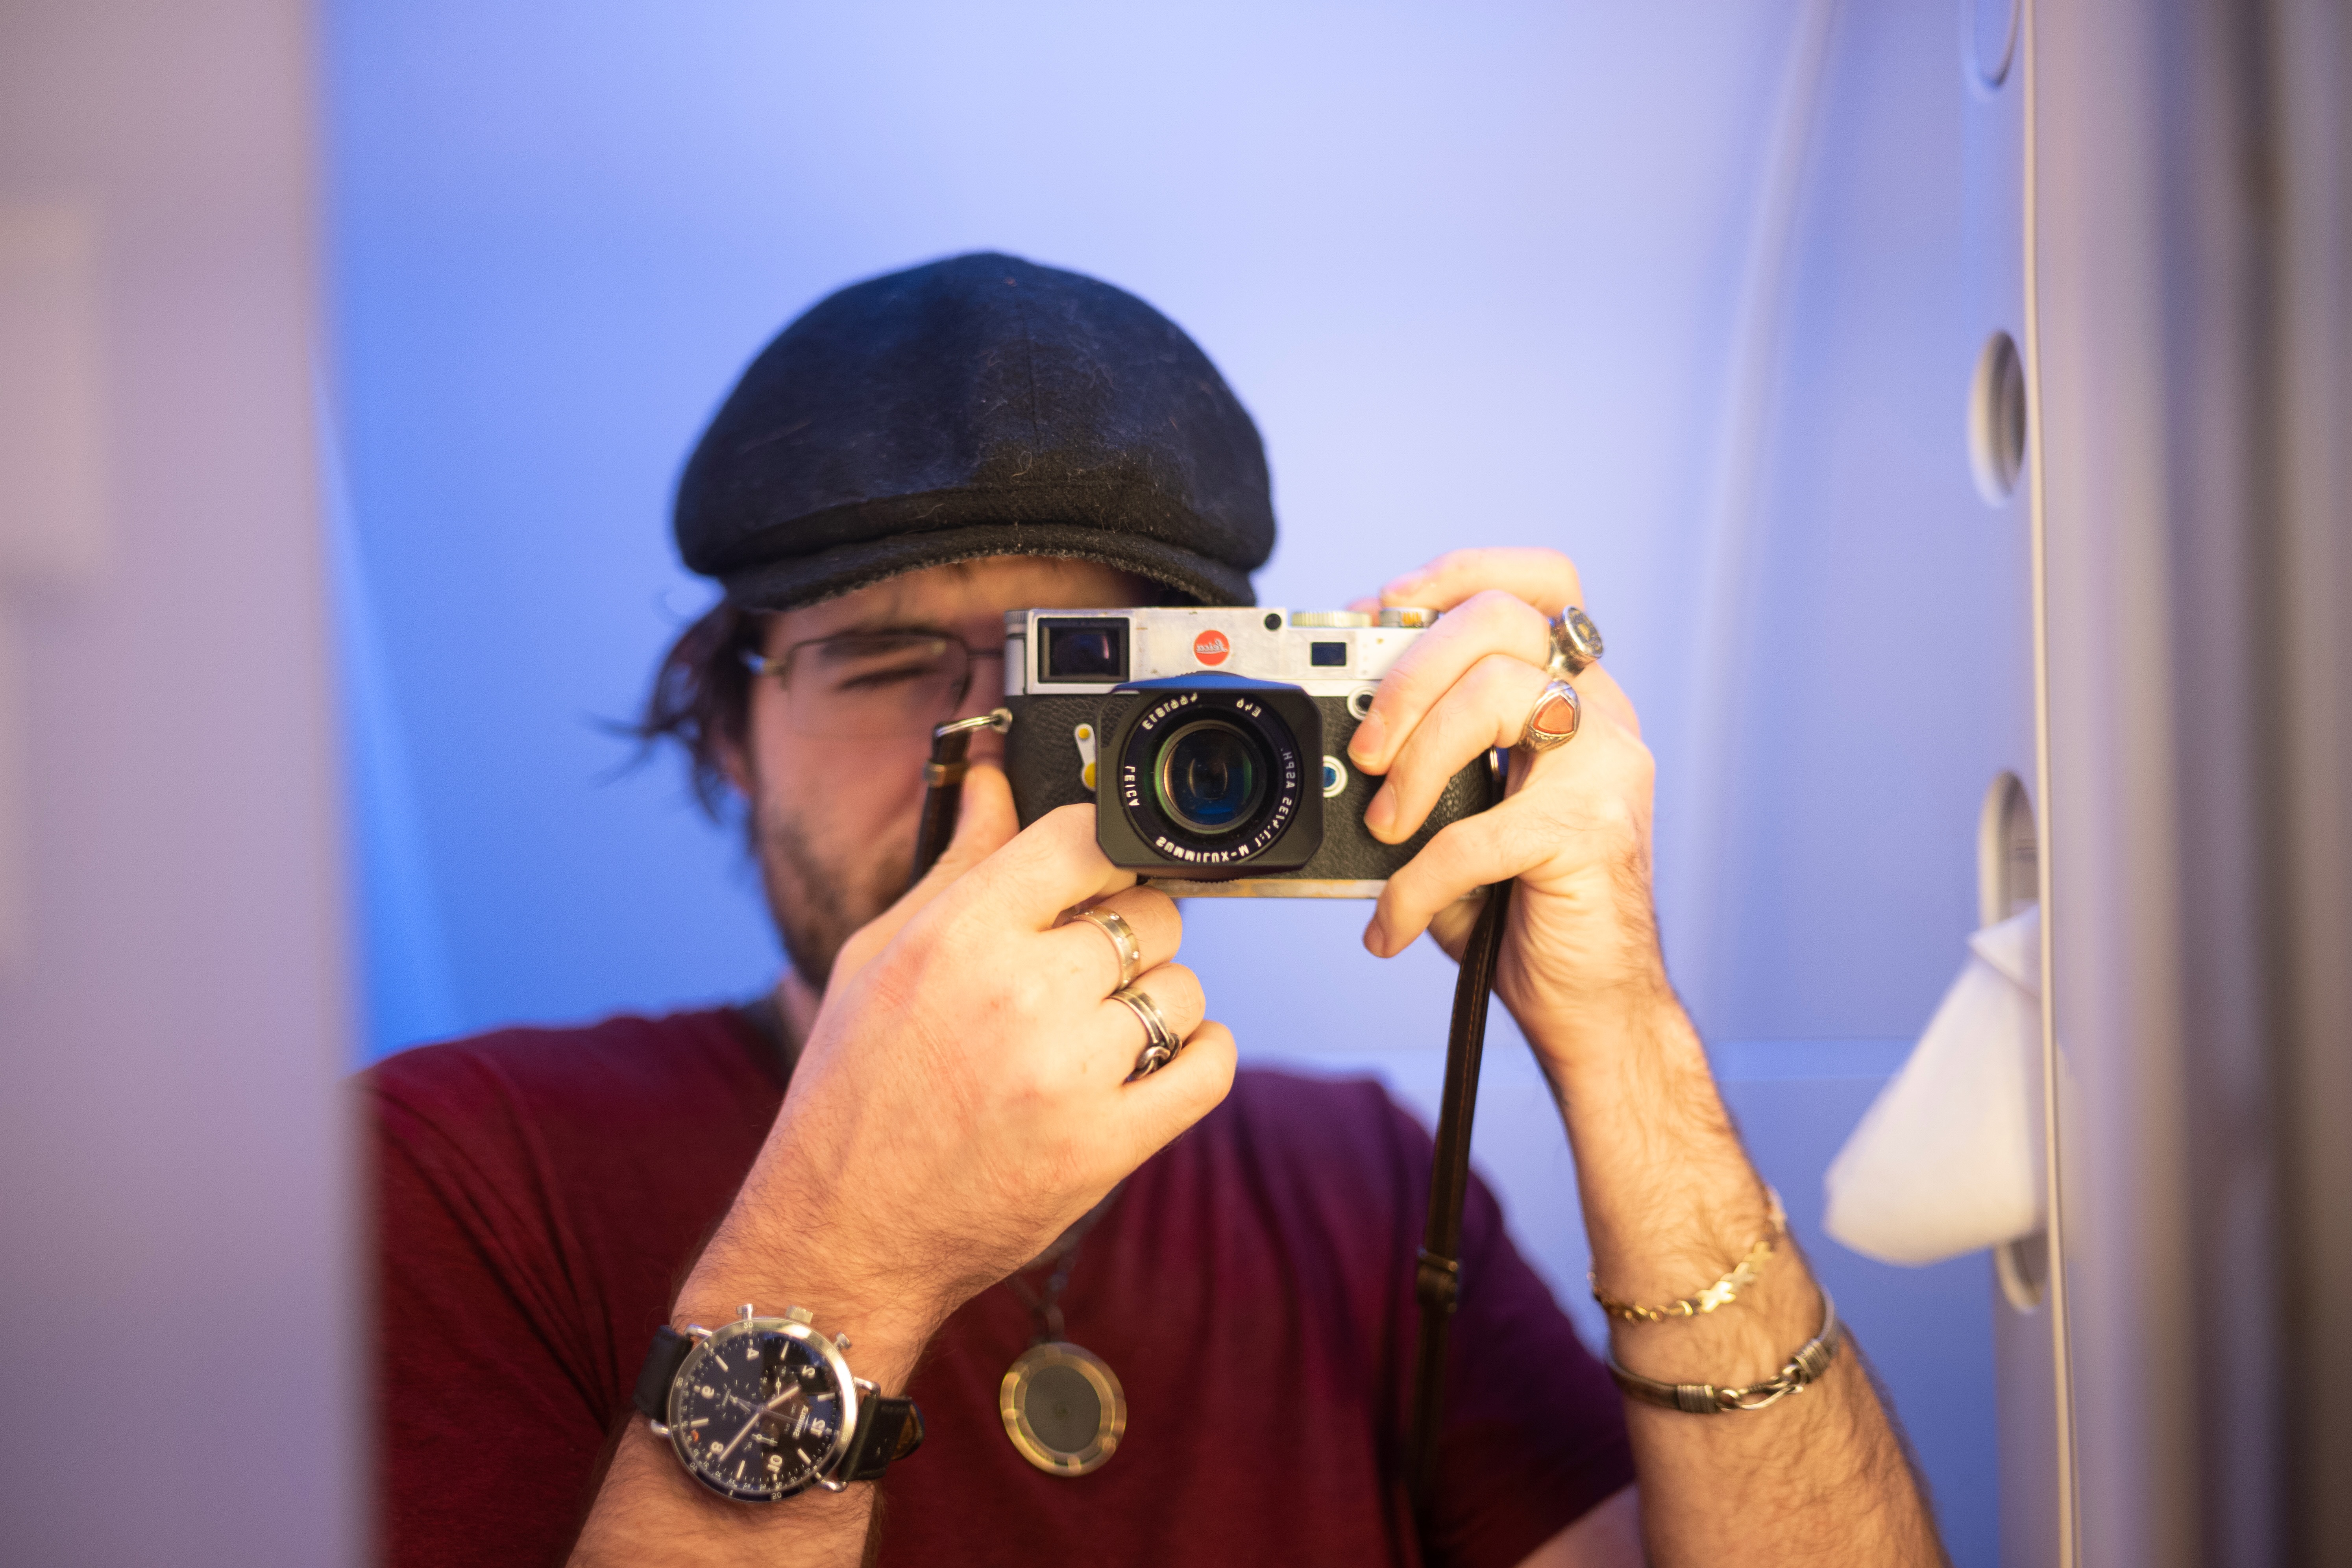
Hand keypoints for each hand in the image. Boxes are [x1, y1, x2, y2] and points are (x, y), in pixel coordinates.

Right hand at [675, 766, 1236, 1358]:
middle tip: (1088, 970)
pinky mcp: (1105, 1146)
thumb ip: (955, 862)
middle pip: (1150, 914)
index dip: (1102, 848)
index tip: (1098, 872)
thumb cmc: (854, 1089)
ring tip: (1100, 1032)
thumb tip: (990, 777)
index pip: (1082, 837)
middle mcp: (1020, 993)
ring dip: (1154, 1004)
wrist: (842, 1231)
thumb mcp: (880, 956)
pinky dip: (1199, 1057)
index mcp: (960, 934)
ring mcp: (1069, 1072)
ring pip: (1182, 990)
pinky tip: (1157, 1062)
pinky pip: (1209, 1068)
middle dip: (1130, 934)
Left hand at [1344, 547, 1666, 1056]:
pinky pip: (1477, 832)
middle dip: (1409, 672)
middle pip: (1502, 622)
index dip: (1455, 575)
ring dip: (1414, 758)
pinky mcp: (1591, 834)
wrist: (1592, 1004)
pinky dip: (1414, 883)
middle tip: (1365, 747)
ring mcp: (1606, 769)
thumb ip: (1426, 762)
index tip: (1379, 611)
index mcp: (1575, 697)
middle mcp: (1601, 717)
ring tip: (1381, 826)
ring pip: (1497, 693)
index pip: (1537, 583)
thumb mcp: (1467, 815)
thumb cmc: (1522, 906)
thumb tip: (1338, 731)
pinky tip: (1391, 923)